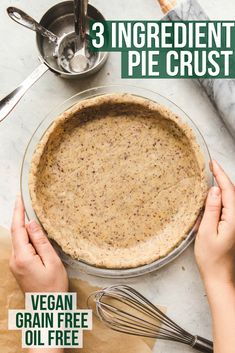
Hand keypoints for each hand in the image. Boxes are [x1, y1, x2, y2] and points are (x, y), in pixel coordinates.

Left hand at [10, 196, 68, 292]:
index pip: (18, 229)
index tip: (19, 198)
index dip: (18, 212)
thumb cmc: (53, 287)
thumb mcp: (52, 261)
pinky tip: (32, 232)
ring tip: (30, 213)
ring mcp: (14, 264)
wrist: (47, 308)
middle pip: (16, 233)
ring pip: (18, 239)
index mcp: (22, 257)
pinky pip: (20, 247)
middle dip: (20, 216)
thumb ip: (40, 241)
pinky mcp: (18, 267)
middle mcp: (14, 260)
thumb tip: (31, 223)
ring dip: (23, 227)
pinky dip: (25, 236)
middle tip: (25, 201)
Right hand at [195, 160, 234, 287]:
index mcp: (234, 218)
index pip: (228, 190)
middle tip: (211, 166)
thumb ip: (212, 209)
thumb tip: (214, 190)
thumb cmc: (211, 257)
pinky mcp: (232, 226)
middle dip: (222, 177)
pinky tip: (214, 195)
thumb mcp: (206, 231)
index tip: (213, 163)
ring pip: (231, 199)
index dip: (220, 175)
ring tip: (213, 176)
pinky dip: (222, 197)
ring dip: (222, 186)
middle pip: (232, 192)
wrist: (218, 276)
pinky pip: (228, 207)